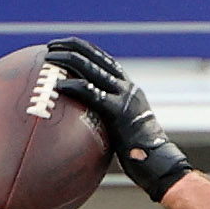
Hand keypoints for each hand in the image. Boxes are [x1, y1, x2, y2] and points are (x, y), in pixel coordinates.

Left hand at [44, 37, 192, 201]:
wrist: (160, 164)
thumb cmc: (140, 156)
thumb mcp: (125, 129)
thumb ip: (109, 119)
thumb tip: (85, 125)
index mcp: (130, 89)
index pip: (105, 59)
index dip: (85, 48)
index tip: (66, 44)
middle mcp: (128, 88)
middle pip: (96, 57)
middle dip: (72, 46)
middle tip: (52, 45)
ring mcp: (124, 98)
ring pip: (92, 69)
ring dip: (68, 59)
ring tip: (50, 57)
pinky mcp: (119, 112)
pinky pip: (92, 94)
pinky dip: (74, 86)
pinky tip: (58, 85)